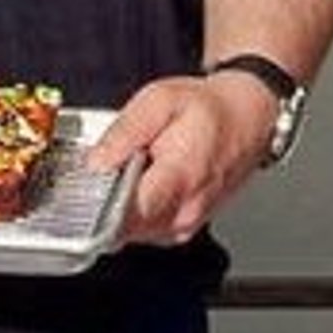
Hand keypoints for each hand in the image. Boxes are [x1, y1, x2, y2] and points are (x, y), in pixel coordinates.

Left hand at [93, 66, 283, 246]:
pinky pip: (147, 229)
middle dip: (106, 203)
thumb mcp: (159, 100)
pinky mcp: (185, 228)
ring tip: (133, 171)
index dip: (96, 205)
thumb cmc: (209, 108)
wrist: (248, 117)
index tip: (83, 188)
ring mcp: (186, 224)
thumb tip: (95, 163)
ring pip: (134, 232)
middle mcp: (185, 212)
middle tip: (110, 168)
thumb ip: (125, 132)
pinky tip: (145, 182)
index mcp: (178, 179)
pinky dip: (138, 211)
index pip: (125, 217)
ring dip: (122, 207)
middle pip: (124, 227)